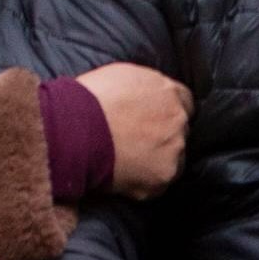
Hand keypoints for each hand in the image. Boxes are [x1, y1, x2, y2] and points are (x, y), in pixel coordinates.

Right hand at [76, 62, 190, 197]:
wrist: (73, 129)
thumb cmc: (89, 99)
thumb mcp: (123, 75)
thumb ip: (147, 88)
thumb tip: (147, 98)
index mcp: (170, 93)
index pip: (185, 103)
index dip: (166, 112)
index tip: (152, 119)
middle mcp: (178, 121)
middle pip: (180, 132)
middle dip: (163, 136)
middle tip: (135, 141)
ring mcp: (173, 152)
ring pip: (172, 159)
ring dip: (155, 161)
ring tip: (127, 161)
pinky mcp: (161, 178)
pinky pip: (157, 183)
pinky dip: (143, 182)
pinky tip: (123, 175)